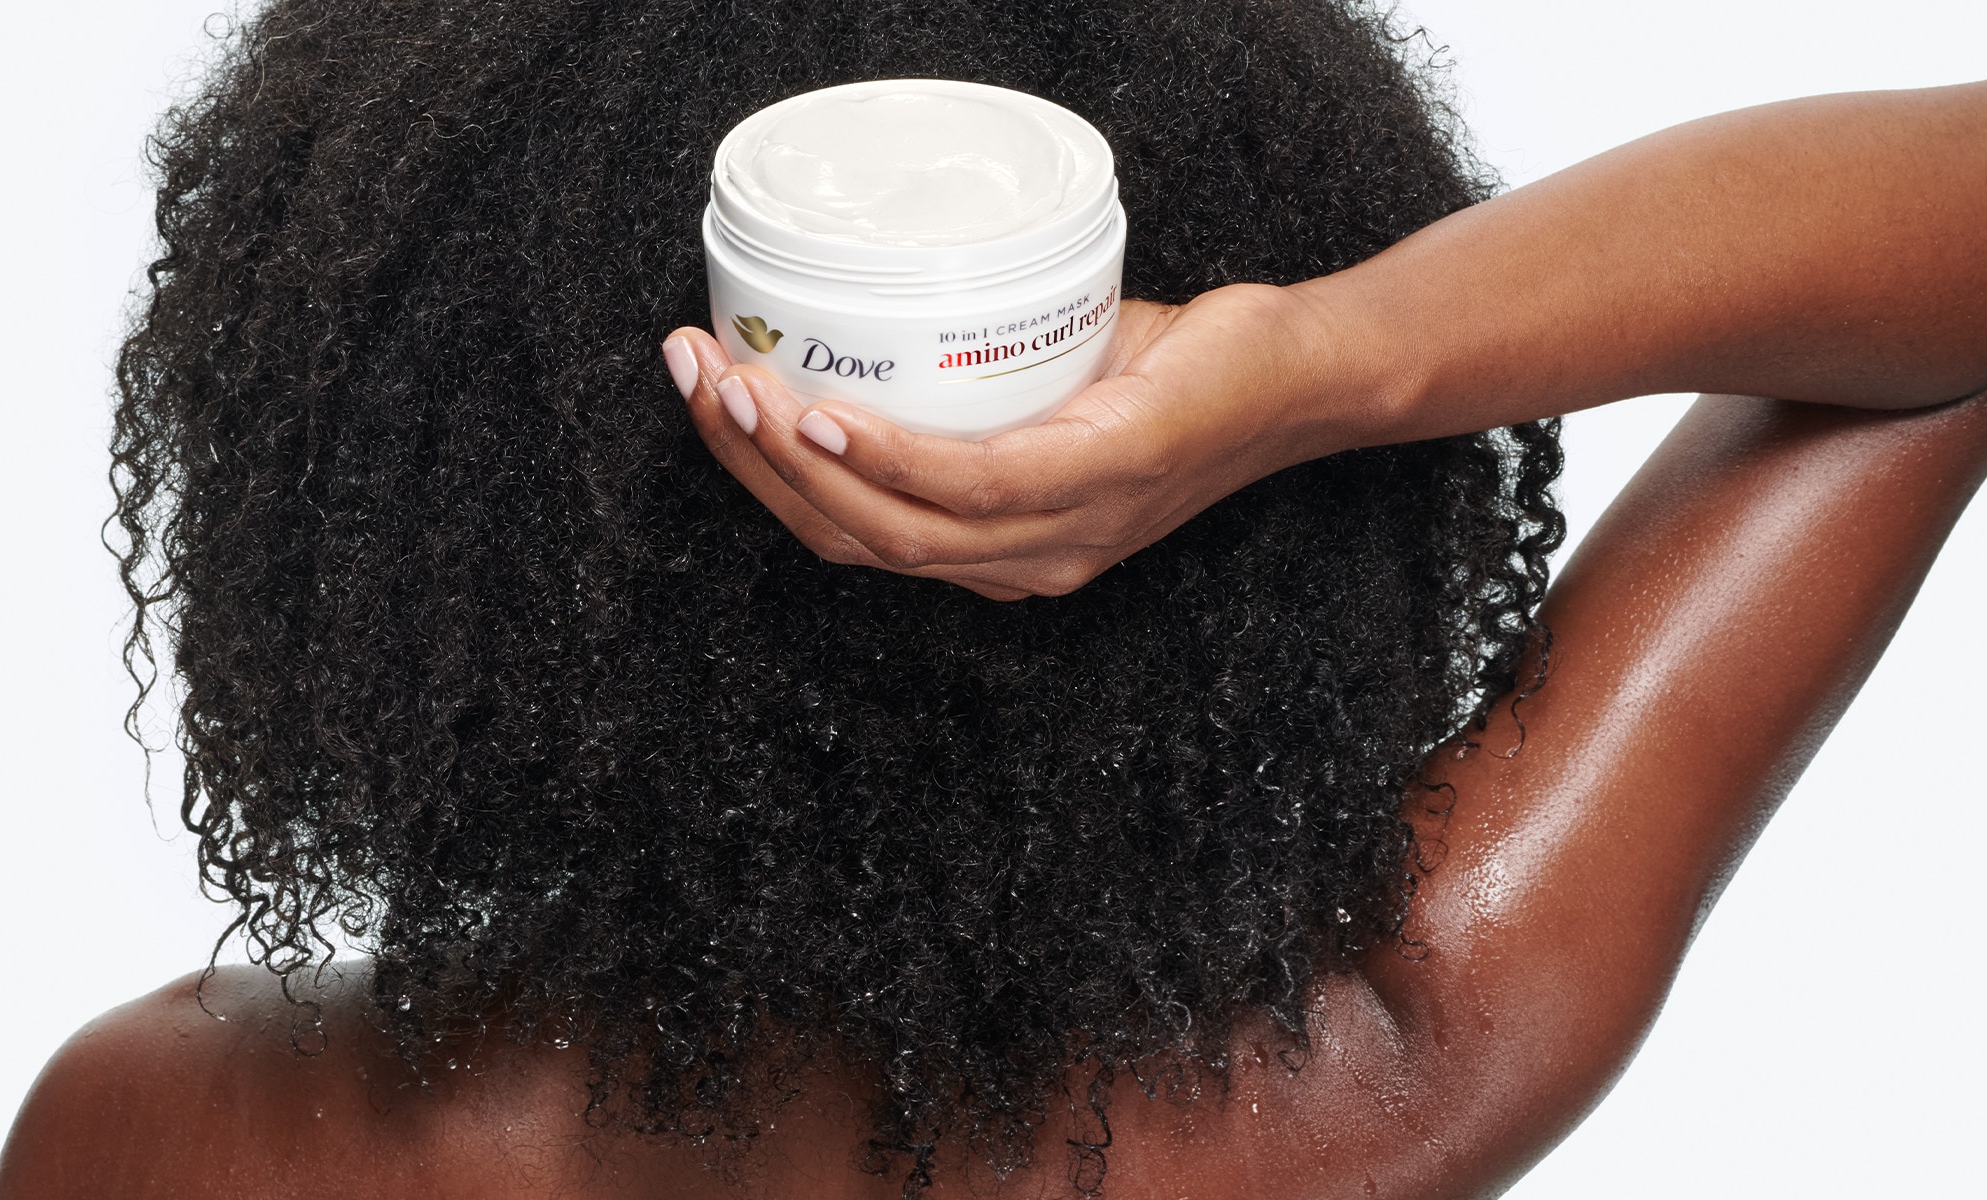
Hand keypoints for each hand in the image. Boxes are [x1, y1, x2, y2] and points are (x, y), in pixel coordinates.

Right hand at [663, 282, 1378, 599]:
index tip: (705, 394)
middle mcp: (1023, 564)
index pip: (852, 537)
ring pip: (894, 526)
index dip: (761, 481)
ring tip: (732, 383)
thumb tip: (884, 312)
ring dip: (794, 457)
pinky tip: (829, 421)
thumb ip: (976, 383)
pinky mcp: (1102, 479)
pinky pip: (972, 485)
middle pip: (850, 540)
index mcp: (1002, 549)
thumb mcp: (1056, 383)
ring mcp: (1064, 534)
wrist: (1309, 371)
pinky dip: (889, 459)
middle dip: (749, 461)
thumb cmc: (1186, 373)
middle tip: (690, 372)